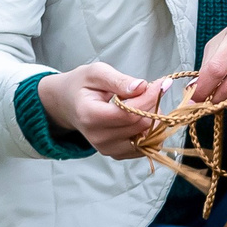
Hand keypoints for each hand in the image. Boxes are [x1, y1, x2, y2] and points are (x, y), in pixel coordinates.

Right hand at [39, 61, 160, 159]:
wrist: (68, 104)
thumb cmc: (82, 86)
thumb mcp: (97, 73)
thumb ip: (119, 80)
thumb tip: (142, 87)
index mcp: (90, 116)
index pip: (129, 113)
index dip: (148, 99)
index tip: (158, 84)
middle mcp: (98, 137)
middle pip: (139, 125)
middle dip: (152, 106)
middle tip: (151, 91)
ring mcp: (106, 149)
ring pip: (145, 138)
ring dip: (152, 120)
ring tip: (143, 103)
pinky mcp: (115, 154)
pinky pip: (143, 147)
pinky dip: (148, 132)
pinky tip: (141, 117)